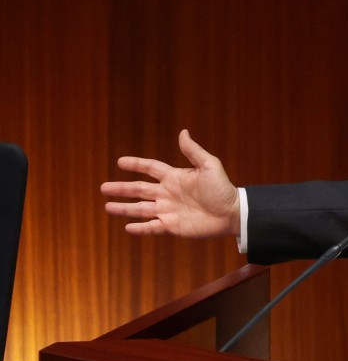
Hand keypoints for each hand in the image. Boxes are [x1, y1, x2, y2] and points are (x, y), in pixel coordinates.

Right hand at [101, 129, 240, 237]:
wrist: (232, 213)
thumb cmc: (222, 189)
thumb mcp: (210, 166)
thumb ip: (193, 151)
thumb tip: (183, 132)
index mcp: (175, 177)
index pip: (150, 168)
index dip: (136, 164)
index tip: (120, 162)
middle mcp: (168, 193)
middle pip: (139, 190)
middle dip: (121, 189)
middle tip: (103, 188)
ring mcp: (169, 211)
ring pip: (140, 209)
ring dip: (124, 208)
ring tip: (107, 207)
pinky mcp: (172, 226)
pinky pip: (152, 227)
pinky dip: (140, 228)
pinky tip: (127, 228)